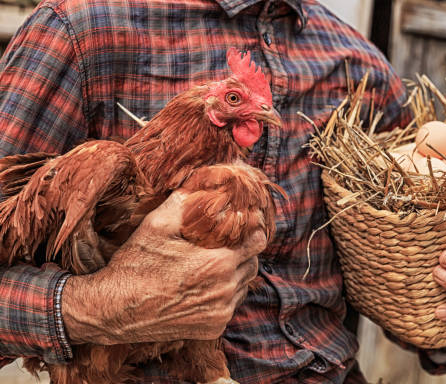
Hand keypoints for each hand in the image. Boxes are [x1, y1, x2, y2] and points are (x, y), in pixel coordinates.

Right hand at [62, 190, 265, 344]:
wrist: (112, 309)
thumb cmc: (135, 263)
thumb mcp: (157, 223)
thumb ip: (186, 200)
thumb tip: (207, 181)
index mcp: (218, 262)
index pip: (257, 241)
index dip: (253, 229)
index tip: (247, 223)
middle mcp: (225, 290)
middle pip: (253, 263)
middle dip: (244, 251)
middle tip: (226, 243)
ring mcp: (220, 312)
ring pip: (244, 285)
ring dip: (235, 273)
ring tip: (212, 264)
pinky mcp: (212, 328)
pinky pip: (230, 306)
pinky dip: (223, 294)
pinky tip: (202, 286)